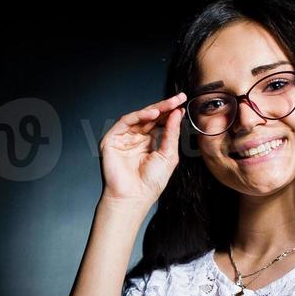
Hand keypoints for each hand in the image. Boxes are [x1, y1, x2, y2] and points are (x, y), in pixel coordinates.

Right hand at [99, 91, 184, 205]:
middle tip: (177, 99)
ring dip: (154, 109)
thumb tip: (177, 113)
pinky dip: (139, 116)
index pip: (159, 123)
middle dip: (165, 107)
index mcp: (148, 143)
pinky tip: (152, 114)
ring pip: (139, 117)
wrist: (134, 197)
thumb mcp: (168, 155)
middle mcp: (135, 139)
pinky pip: (125, 122)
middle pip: (150, 117)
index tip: (182, 103)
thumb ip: (171, 133)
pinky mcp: (112, 139)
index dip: (170, 113)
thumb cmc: (149, 183)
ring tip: (168, 105)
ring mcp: (123, 138)